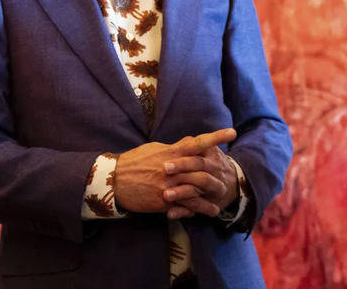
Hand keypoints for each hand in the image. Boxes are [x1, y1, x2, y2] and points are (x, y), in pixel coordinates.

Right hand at [114, 128, 236, 213]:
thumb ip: (175, 147)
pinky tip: (200, 214)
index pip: (198, 143)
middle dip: (216, 174)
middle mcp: (173, 169)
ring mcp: (169, 186)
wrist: (115, 180)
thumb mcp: (155, 149)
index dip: (215, 137)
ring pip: (194, 192)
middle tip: (230, 179)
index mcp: (172, 153)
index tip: (231, 132)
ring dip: (208, 200)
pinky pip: (182, 206)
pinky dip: (193, 210)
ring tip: (218, 206)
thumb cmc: (135, 162)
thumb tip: (190, 141)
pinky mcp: (163, 201)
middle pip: (201, 170)